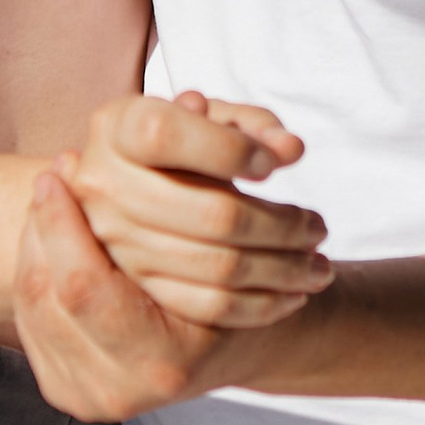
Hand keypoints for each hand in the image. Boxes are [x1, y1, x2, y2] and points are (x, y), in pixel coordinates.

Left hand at [14, 166, 289, 423]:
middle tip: (49, 176)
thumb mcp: (235, 223)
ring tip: (46, 197)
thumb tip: (194, 105)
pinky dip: (34, 269)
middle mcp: (120, 393)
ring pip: (31, 304)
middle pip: (47, 295)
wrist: (231, 344)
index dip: (63, 223)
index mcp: (165, 363)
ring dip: (34, 244)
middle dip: (42, 228)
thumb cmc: (242, 275)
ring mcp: (89, 397)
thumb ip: (221, 163)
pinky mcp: (66, 391)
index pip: (82, 285)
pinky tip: (44, 232)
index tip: (61, 168)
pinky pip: (29, 320)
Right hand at [57, 89, 330, 327]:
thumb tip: (289, 150)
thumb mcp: (213, 117)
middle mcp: (104, 187)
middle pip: (211, 214)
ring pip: (218, 266)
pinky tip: (295, 295)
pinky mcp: (139, 286)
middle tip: (321, 228)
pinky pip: (207, 307)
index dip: (230, 149)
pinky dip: (261, 305)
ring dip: (284, 269)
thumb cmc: (186, 140)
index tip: (275, 165)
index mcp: (118, 128)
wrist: (137, 186)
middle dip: (282, 226)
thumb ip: (252, 124)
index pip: (166, 135)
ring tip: (320, 265)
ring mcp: (117, 243)